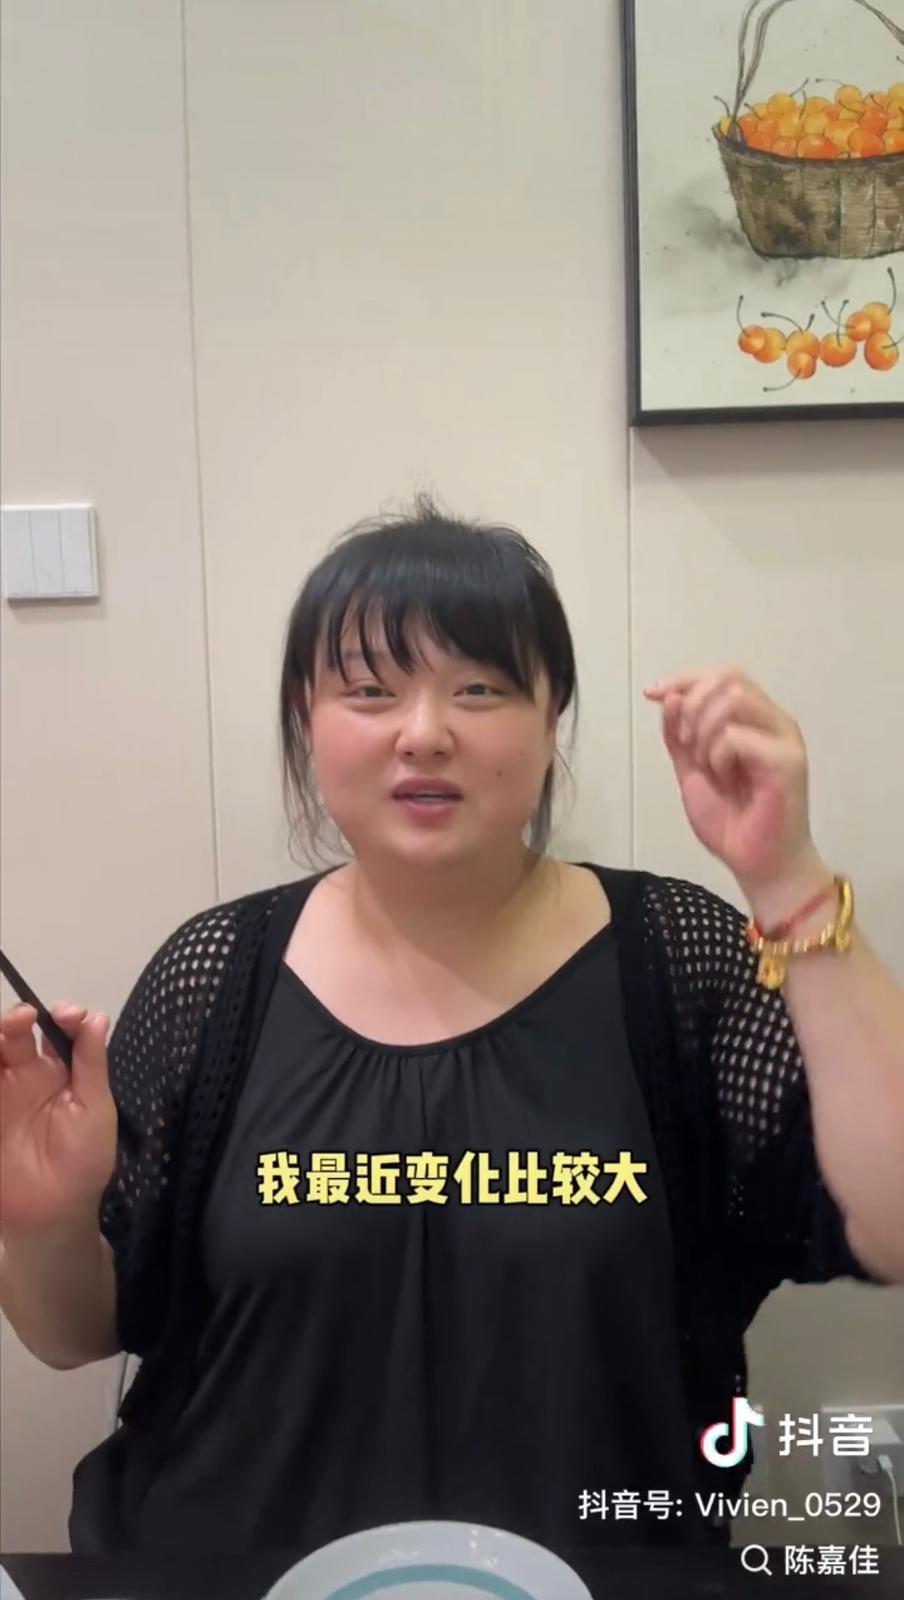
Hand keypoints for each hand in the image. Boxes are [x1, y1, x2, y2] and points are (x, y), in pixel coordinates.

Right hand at [0, 1002, 116, 1236]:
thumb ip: (92, 1064)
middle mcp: (27, 1074)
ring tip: (2, 1037)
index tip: (65, 1016)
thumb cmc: (83, 1161)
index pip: (58, 1030)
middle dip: (17, 1018)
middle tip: (22, 1019)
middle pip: (15, 1033)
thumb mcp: (96, 1111)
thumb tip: (98, 1016)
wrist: (52, 1214)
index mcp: (61, 1071)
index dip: (62, 1015)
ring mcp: (1, 1093)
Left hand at [644, 667, 816, 892]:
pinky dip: (718, 755)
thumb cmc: (731, 822)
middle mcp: (774, 722)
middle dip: (693, 705)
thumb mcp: (691, 771)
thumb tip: (668, 695)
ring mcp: (784, 739)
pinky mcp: (787, 761)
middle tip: (687, 743)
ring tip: (708, 764)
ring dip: (705, 729)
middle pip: (729, 678)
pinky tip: (725, 780)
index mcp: (754, 721)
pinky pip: (736, 736)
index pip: (722, 676)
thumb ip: (678, 735)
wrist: (757, 865)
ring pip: (734, 699)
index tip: (653, 693)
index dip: (684, 678)